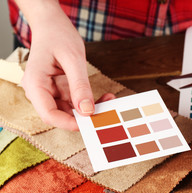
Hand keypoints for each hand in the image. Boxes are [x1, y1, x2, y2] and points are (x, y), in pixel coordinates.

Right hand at [21, 2, 113, 130]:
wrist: (52, 24)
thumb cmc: (58, 35)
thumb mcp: (73, 59)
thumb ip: (79, 85)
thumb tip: (87, 110)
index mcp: (35, 84)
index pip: (49, 114)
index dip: (69, 123)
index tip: (91, 121)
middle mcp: (40, 91)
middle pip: (60, 115)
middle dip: (83, 116)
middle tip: (106, 111)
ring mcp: (50, 91)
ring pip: (70, 111)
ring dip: (90, 109)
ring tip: (109, 100)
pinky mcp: (60, 90)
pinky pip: (75, 102)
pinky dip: (90, 102)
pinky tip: (105, 97)